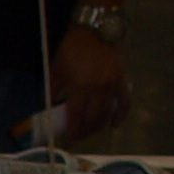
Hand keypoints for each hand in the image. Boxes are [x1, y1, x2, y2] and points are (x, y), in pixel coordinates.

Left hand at [51, 23, 130, 141]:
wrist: (94, 31)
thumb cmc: (72, 50)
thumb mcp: (56, 69)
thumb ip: (52, 90)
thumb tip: (48, 110)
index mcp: (79, 85)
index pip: (76, 116)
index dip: (73, 131)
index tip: (69, 142)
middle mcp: (97, 87)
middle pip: (93, 118)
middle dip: (86, 131)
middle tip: (79, 136)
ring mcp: (112, 84)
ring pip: (108, 113)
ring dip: (100, 126)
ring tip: (91, 131)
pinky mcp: (122, 79)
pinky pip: (125, 101)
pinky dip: (121, 114)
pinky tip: (114, 124)